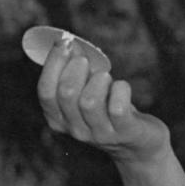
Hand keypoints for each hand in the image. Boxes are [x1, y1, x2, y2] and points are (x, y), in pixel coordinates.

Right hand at [37, 38, 169, 163]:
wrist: (139, 144)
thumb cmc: (110, 110)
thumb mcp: (88, 90)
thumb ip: (76, 69)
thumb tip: (67, 42)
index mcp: (59, 119)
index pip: (45, 92)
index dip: (53, 63)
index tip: (64, 42)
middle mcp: (76, 130)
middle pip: (66, 94)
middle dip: (76, 68)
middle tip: (87, 60)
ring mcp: (100, 134)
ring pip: (90, 102)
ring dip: (99, 80)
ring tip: (106, 76)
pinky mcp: (125, 132)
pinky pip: (118, 108)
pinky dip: (120, 89)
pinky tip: (122, 87)